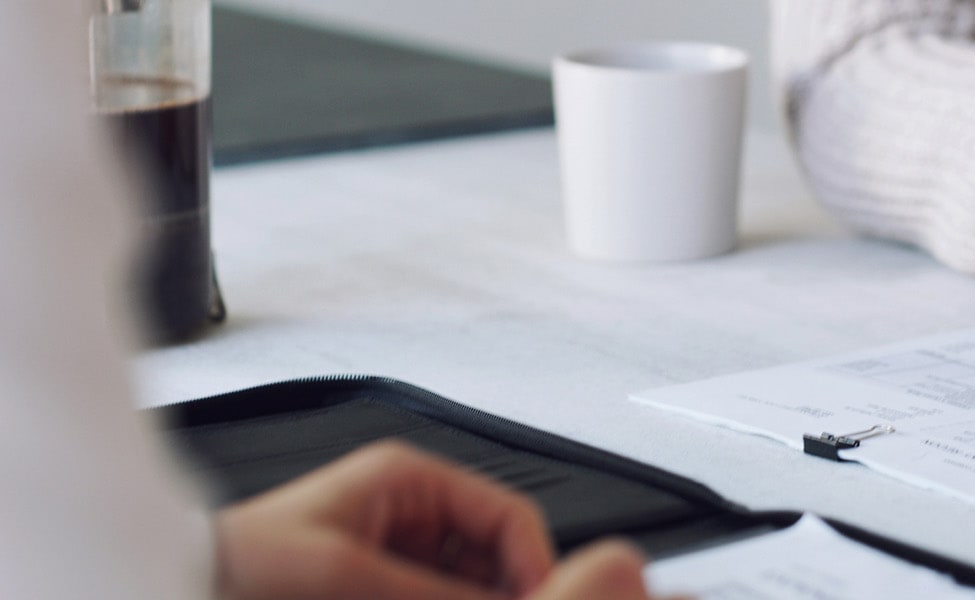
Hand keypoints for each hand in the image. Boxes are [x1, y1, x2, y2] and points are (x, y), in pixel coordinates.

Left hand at [216, 441, 649, 599]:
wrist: (178, 586)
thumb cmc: (244, 562)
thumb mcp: (347, 573)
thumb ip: (437, 594)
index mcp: (411, 480)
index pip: (510, 518)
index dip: (535, 567)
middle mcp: (415, 513)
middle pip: (498, 561)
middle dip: (503, 594)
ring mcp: (402, 556)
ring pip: (474, 588)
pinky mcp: (386, 591)